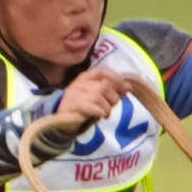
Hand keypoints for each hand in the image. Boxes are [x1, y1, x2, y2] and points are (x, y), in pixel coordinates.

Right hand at [26, 59, 152, 156]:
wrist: (62, 121)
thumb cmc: (83, 107)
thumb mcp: (96, 95)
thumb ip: (111, 89)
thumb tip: (129, 87)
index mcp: (86, 77)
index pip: (104, 71)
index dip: (117, 79)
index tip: (126, 89)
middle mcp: (79, 82)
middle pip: (104, 86)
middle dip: (113, 98)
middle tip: (110, 106)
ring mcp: (75, 93)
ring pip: (99, 95)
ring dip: (107, 107)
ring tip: (105, 113)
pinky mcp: (73, 105)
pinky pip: (93, 106)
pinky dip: (100, 112)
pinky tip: (100, 115)